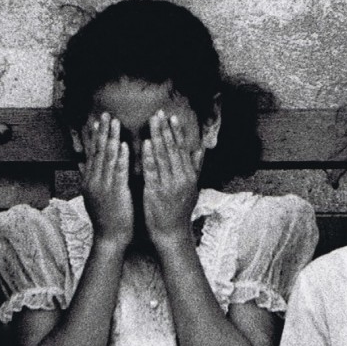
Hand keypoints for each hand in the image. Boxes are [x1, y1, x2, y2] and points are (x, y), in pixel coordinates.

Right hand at [80, 113, 132, 245]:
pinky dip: (121, 157)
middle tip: (106, 114)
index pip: (91, 154)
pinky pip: (118, 171)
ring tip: (114, 121)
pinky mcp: (115, 192)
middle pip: (98, 151)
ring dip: (111, 138)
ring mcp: (103, 186)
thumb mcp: (94, 197)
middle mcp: (94, 181)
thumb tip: (84, 166)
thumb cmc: (106, 219)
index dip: (94, 136)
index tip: (97, 121)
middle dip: (102, 131)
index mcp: (90, 181)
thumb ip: (91, 179)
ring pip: (107, 157)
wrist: (110, 238)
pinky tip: (124, 144)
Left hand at [141, 111, 201, 243]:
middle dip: (165, 129)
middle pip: (172, 149)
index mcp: (189, 176)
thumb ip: (196, 167)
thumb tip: (201, 148)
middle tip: (159, 112)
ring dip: (157, 137)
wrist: (172, 233)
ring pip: (163, 156)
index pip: (182, 149)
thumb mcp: (192, 188)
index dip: (176, 132)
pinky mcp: (156, 192)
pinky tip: (145, 144)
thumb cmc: (180, 211)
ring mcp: (169, 185)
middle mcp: (181, 178)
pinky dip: (149, 156)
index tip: (171, 117)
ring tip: (152, 121)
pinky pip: (153, 171)